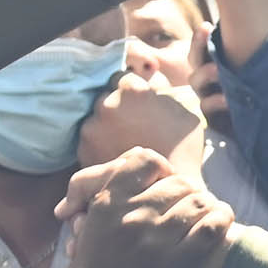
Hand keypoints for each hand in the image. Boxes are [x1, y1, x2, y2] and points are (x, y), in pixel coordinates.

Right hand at [55, 148, 236, 267]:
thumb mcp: (90, 219)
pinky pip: (210, 230)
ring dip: (206, 205)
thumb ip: (112, 189)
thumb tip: (143, 159)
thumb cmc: (92, 267)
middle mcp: (132, 216)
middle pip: (178, 182)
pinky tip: (221, 220)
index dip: (162, 169)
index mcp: (108, 200)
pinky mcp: (176, 266)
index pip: (147, 160)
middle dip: (187, 191)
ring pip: (197, 202)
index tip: (164, 183)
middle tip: (189, 205)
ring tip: (206, 214)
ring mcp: (155, 241)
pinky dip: (221, 219)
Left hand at [78, 73, 207, 181]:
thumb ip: (162, 90)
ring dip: (106, 126)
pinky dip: (99, 145)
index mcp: (132, 89)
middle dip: (117, 108)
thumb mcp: (185, 110)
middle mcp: (106, 104)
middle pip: (105, 96)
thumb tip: (150, 78)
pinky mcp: (83, 150)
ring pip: (95, 118)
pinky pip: (88, 140)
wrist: (169, 191)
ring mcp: (91, 128)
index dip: (130, 91)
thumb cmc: (183, 150)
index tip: (138, 105)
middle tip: (133, 127)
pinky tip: (116, 155)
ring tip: (124, 144)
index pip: (121, 76)